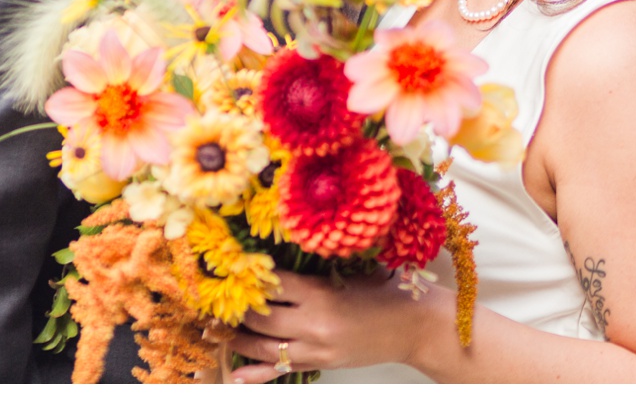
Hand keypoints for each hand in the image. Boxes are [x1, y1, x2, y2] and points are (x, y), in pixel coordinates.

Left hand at [222, 269, 434, 382]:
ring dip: (239, 338)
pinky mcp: (321, 364)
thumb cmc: (389, 290)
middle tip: (222, 298)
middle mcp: (313, 324)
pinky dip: (257, 374)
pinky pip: (282, 371)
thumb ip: (318, 270)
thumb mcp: (354, 271)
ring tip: (219, 329)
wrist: (416, 326)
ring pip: (264, 346)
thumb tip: (282, 260)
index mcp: (321, 293)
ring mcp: (316, 348)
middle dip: (239, 309)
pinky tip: (235, 373)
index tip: (235, 267)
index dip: (252, 275)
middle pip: (262, 318)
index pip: (273, 283)